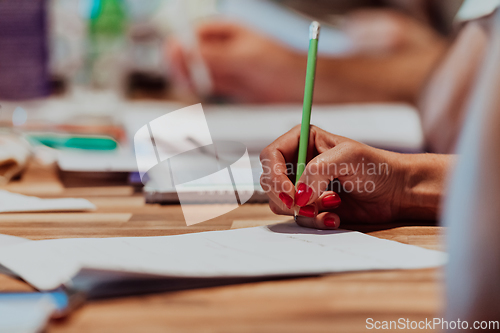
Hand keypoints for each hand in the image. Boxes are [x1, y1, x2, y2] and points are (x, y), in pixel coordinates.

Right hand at [166, 21, 304, 102]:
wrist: (296, 87)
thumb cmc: (277, 64)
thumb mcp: (244, 58)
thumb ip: (213, 56)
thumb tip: (184, 51)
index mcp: (223, 30)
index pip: (191, 33)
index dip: (179, 44)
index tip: (172, 56)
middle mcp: (219, 47)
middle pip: (189, 53)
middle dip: (182, 63)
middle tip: (181, 75)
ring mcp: (220, 66)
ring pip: (194, 70)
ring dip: (188, 77)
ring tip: (191, 84)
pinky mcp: (225, 85)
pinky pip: (204, 85)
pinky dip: (198, 88)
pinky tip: (197, 90)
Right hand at [260, 125, 448, 228]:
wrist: (396, 192)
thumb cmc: (376, 166)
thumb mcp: (348, 157)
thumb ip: (318, 170)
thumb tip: (299, 194)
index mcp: (304, 141)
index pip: (271, 156)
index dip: (274, 175)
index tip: (289, 193)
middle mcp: (299, 163)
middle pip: (270, 182)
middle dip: (286, 197)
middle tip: (306, 204)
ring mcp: (304, 186)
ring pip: (281, 203)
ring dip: (303, 210)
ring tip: (332, 205)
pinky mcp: (312, 206)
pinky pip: (298, 217)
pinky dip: (314, 220)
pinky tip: (335, 217)